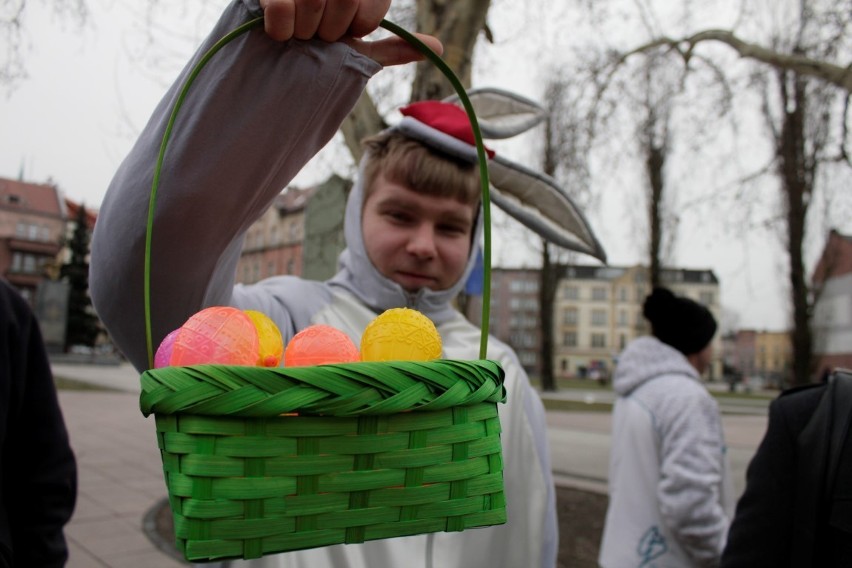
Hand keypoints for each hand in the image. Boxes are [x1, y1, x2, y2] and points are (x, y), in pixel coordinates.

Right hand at [259, 0, 441, 65]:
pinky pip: (281, 4)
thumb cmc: (314, 56)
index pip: (370, 3)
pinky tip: (278, 33)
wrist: (268, 67)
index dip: (360, 23)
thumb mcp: (355, 52)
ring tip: (298, 36)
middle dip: (334, 27)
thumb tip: (438, 49)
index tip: (346, 34)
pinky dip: (282, 25)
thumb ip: (392, 48)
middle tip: (319, 37)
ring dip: (308, 28)